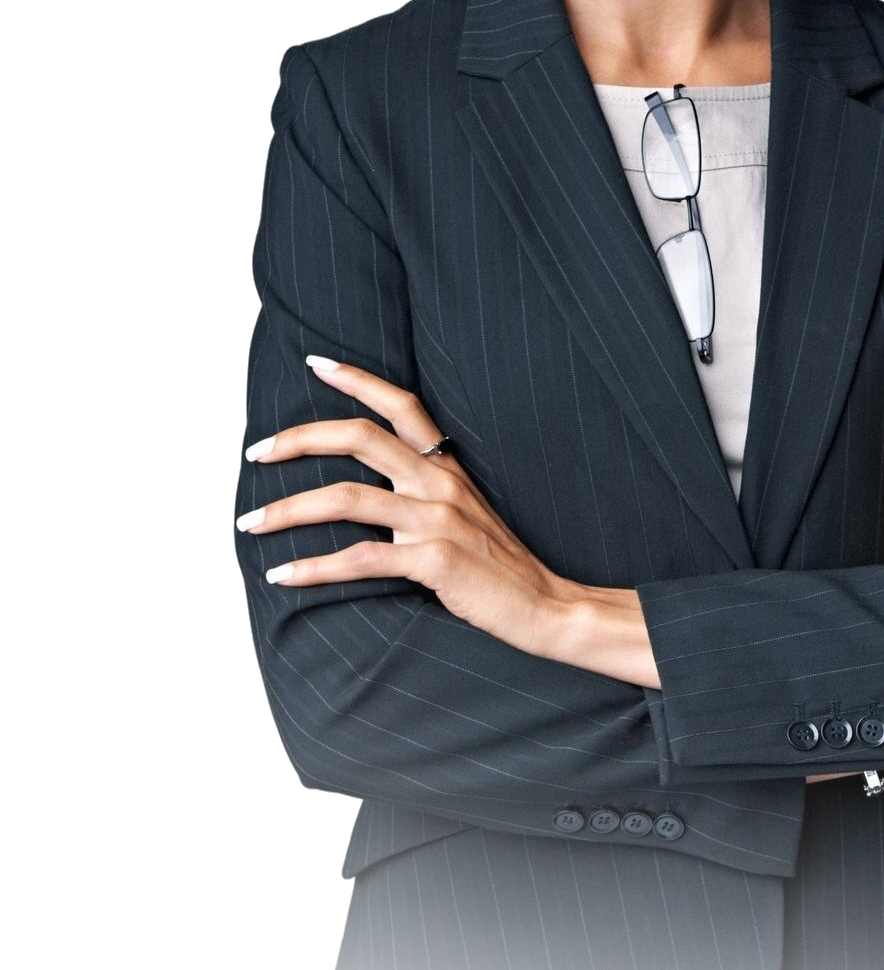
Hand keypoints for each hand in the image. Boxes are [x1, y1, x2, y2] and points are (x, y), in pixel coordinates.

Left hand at [237, 356, 579, 656]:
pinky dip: (315, 567)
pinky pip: (361, 558)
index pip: (399, 405)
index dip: (356, 379)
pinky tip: (286, 574)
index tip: (315, 364)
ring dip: (288, 509)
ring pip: (347, 498)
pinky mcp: (434, 561)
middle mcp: (439, 483)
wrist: (544, 605)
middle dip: (299, 440)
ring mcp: (437, 520)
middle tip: (258, 452)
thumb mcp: (465, 512)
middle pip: (359, 437)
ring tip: (252, 523)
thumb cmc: (500, 565)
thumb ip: (423, 493)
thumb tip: (367, 491)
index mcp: (446, 467)